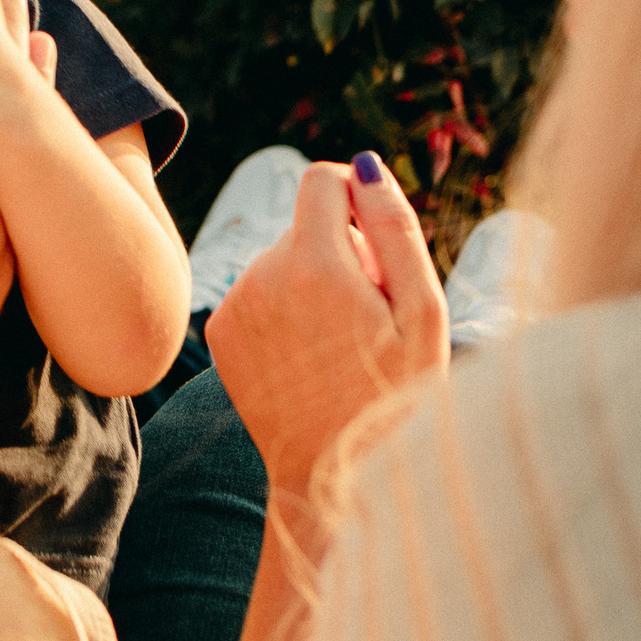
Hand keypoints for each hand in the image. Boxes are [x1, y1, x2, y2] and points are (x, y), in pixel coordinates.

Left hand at [205, 152, 446, 498]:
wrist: (336, 476)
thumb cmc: (395, 396)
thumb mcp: (422, 313)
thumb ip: (394, 228)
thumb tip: (364, 164)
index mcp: (314, 265)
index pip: (322, 179)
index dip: (356, 196)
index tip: (375, 236)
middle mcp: (261, 277)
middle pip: (305, 225)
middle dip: (341, 251)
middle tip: (370, 317)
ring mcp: (234, 305)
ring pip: (281, 260)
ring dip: (311, 283)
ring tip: (340, 345)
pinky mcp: (218, 332)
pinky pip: (257, 293)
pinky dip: (282, 311)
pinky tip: (307, 358)